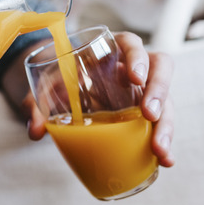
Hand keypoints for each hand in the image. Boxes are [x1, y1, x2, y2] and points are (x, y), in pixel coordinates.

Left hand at [19, 32, 175, 167]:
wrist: (61, 92)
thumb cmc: (58, 82)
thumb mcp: (44, 89)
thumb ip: (37, 105)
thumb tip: (37, 131)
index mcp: (109, 51)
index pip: (131, 44)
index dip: (137, 58)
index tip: (134, 78)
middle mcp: (132, 68)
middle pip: (160, 68)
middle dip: (159, 91)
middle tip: (150, 115)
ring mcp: (142, 91)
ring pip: (166, 100)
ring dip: (166, 125)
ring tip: (160, 150)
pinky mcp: (145, 113)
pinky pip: (160, 124)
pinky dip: (164, 142)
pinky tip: (165, 161)